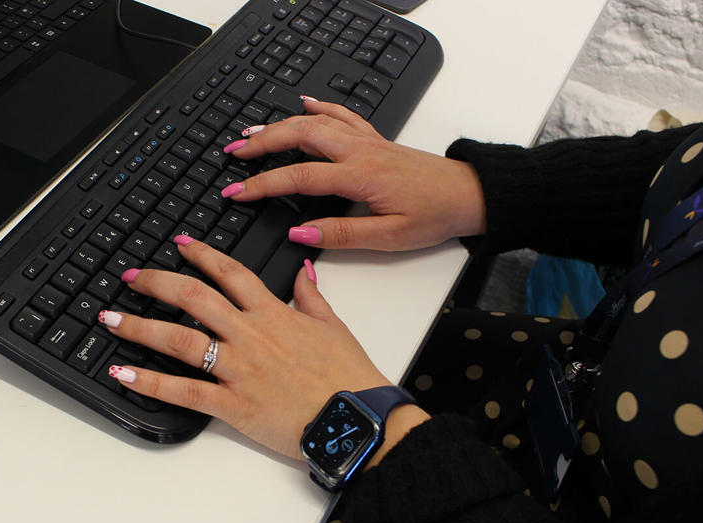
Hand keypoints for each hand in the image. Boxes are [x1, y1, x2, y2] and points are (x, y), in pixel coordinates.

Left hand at [96, 237, 399, 459]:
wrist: (355, 419)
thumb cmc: (348, 376)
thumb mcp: (333, 326)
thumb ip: (311, 294)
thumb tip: (301, 268)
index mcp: (274, 314)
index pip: (230, 273)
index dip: (201, 255)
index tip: (179, 244)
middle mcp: (250, 335)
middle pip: (194, 298)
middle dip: (156, 283)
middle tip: (130, 277)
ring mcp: (238, 369)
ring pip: (179, 340)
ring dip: (139, 327)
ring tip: (109, 319)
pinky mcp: (233, 404)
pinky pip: (183, 391)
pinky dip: (150, 382)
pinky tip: (123, 373)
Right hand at [223, 100, 486, 251]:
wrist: (469, 194)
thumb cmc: (434, 215)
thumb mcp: (388, 237)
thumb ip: (341, 234)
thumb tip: (300, 233)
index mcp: (360, 177)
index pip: (298, 179)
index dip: (262, 186)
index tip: (236, 193)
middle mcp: (360, 152)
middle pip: (299, 137)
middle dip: (262, 144)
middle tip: (234, 154)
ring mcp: (368, 141)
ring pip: (316, 123)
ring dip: (280, 126)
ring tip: (252, 134)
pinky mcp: (376, 140)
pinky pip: (343, 116)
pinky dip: (320, 108)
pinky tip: (305, 104)